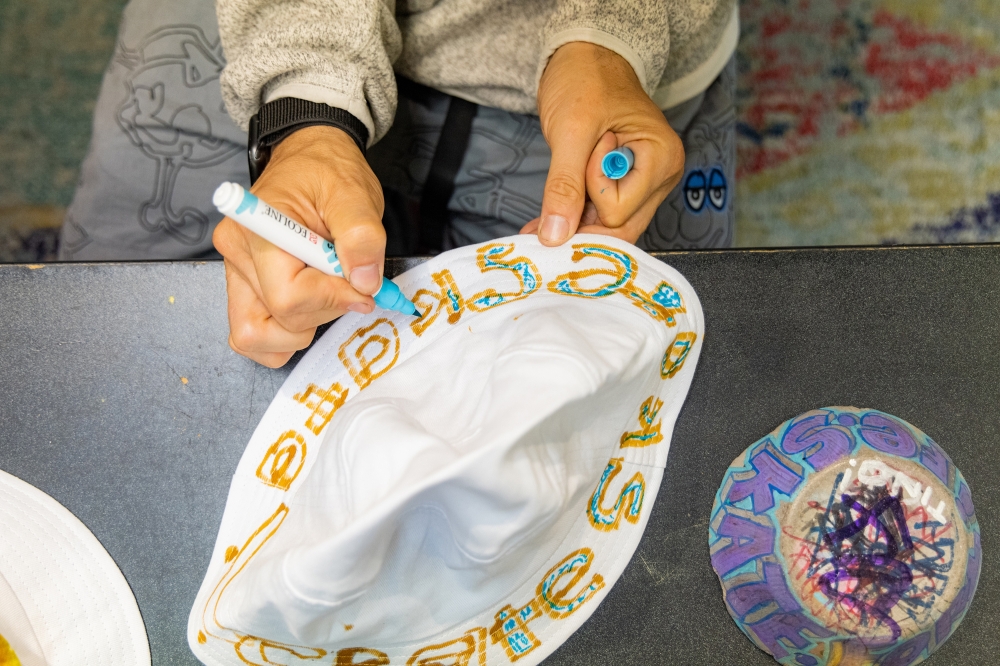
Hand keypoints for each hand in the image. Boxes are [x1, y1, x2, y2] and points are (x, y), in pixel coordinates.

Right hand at [213, 125, 385, 367]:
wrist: (311, 158)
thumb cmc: (328, 171)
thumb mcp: (355, 194)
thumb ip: (362, 237)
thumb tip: (364, 283)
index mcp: (260, 229)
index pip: (288, 298)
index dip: (333, 299)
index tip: (363, 285)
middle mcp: (237, 254)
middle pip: (276, 321)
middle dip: (324, 310)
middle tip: (346, 279)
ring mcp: (236, 273)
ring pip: (258, 337)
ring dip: (303, 327)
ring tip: (327, 289)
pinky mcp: (245, 286)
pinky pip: (254, 336)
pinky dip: (285, 335)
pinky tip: (312, 306)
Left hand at [522, 41, 684, 244]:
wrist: (587, 57)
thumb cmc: (586, 79)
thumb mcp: (570, 131)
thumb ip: (564, 185)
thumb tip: (554, 235)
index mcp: (661, 159)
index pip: (619, 212)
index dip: (589, 192)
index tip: (583, 152)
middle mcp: (662, 176)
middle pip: (620, 228)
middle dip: (583, 221)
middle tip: (550, 208)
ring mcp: (647, 183)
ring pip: (611, 227)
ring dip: (577, 221)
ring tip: (548, 208)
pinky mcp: (628, 184)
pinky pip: (604, 215)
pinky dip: (578, 216)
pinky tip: (554, 213)